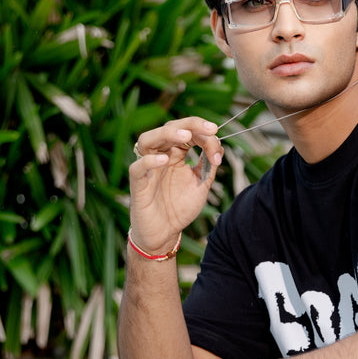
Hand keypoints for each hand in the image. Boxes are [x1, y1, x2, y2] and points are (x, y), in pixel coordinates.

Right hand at [129, 117, 222, 254]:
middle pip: (169, 128)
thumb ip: (208, 166)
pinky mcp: (138, 184)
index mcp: (175, 154)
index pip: (188, 133)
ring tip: (186, 136)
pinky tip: (164, 160)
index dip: (205, 135)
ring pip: (147, 140)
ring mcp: (148, 168)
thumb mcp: (201, 185)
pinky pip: (138, 168)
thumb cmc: (179, 208)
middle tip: (210, 129)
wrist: (165, 234)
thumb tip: (218, 146)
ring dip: (167, 134)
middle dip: (191, 124)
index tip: (219, 147)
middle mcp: (160, 156)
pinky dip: (149, 161)